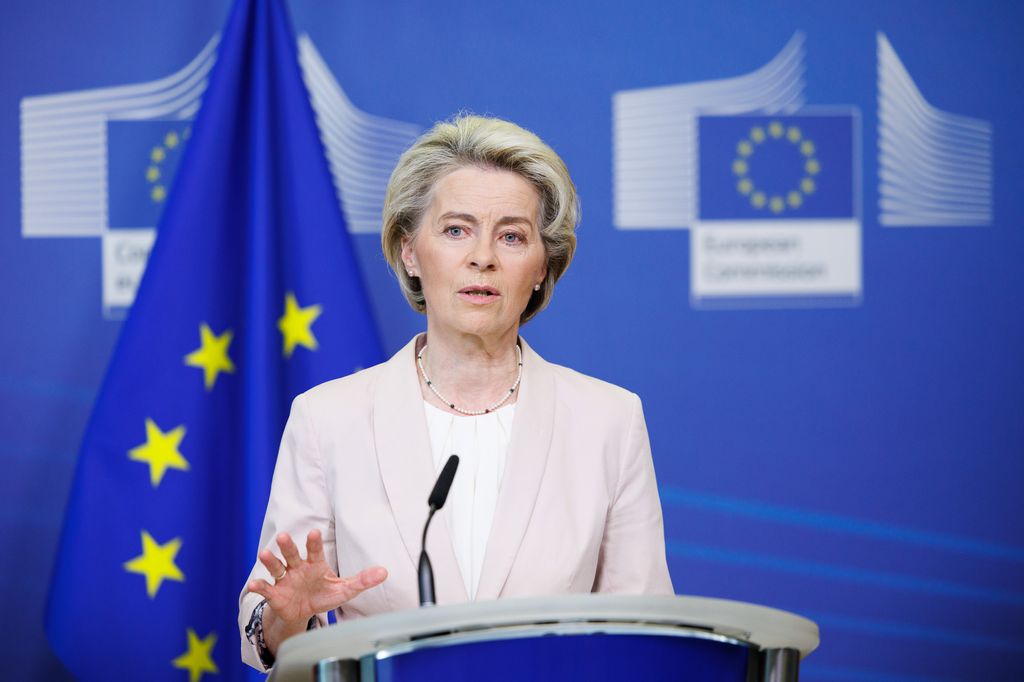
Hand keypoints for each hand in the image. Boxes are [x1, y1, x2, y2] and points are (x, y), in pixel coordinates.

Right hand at [247, 530, 386, 652]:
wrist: (303, 612)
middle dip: (288, 546)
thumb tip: (385, 572)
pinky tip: (253, 585)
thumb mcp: (344, 590)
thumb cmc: (324, 595)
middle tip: (284, 536)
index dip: (313, 543)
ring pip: (276, 567)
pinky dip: (260, 587)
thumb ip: (362, 580)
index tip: (314, 533)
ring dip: (270, 561)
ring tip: (264, 554)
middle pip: (292, 554)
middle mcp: (298, 568)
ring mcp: (284, 580)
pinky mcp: (275, 594)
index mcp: (315, 564)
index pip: (314, 551)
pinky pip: (266, 589)